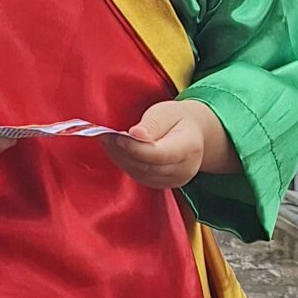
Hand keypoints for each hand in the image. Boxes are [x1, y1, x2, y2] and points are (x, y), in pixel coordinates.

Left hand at [103, 98, 221, 189]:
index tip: (117, 136)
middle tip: (105, 135)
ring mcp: (175, 180)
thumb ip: (152, 125)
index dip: (136, 148)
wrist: (192, 134)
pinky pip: (139, 177)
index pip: (159, 154)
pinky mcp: (162, 184)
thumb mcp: (166, 113)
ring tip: (107, 140)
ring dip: (120, 158)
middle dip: (123, 152)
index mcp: (190, 147)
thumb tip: (135, 134)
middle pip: (147, 166)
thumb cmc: (177, 120)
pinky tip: (115, 150)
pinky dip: (124, 164)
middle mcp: (185, 169)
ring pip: (140, 174)